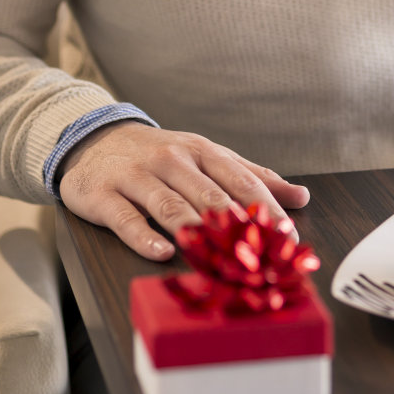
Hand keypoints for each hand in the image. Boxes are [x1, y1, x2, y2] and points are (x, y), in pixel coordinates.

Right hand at [58, 122, 310, 261]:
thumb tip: (300, 196)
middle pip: (209, 195)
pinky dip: (144, 236)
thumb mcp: (206, 156)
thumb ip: (251, 176)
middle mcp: (172, 160)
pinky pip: (126, 217)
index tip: (287, 237)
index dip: (267, 209)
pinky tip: (161, 253)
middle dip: (237, 226)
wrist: (93, 137)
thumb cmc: (159, 154)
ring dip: (196, 230)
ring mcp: (137, 176)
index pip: (241, 180)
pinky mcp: (103, 194)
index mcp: (202, 151)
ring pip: (170, 205)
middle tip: (258, 256)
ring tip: (216, 256)